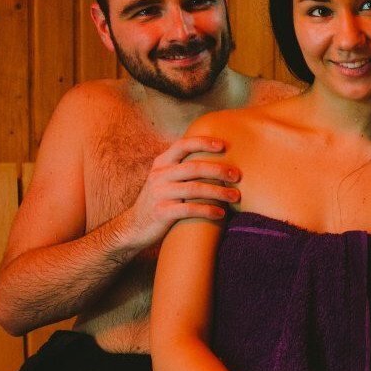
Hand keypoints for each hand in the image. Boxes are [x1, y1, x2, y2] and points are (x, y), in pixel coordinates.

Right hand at [121, 136, 240, 247]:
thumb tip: (215, 160)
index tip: (223, 146)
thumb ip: (182, 168)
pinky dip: (208, 210)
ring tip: (235, 196)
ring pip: (194, 189)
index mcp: (161, 163)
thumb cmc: (160, 201)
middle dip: (218, 170)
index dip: (203, 143)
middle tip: (237, 176)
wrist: (133, 227)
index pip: (182, 145)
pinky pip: (189, 209)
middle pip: (194, 168)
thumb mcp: (165, 179)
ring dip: (219, 192)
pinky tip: (221, 214)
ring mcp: (159, 194)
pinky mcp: (161, 213)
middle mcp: (159, 176)